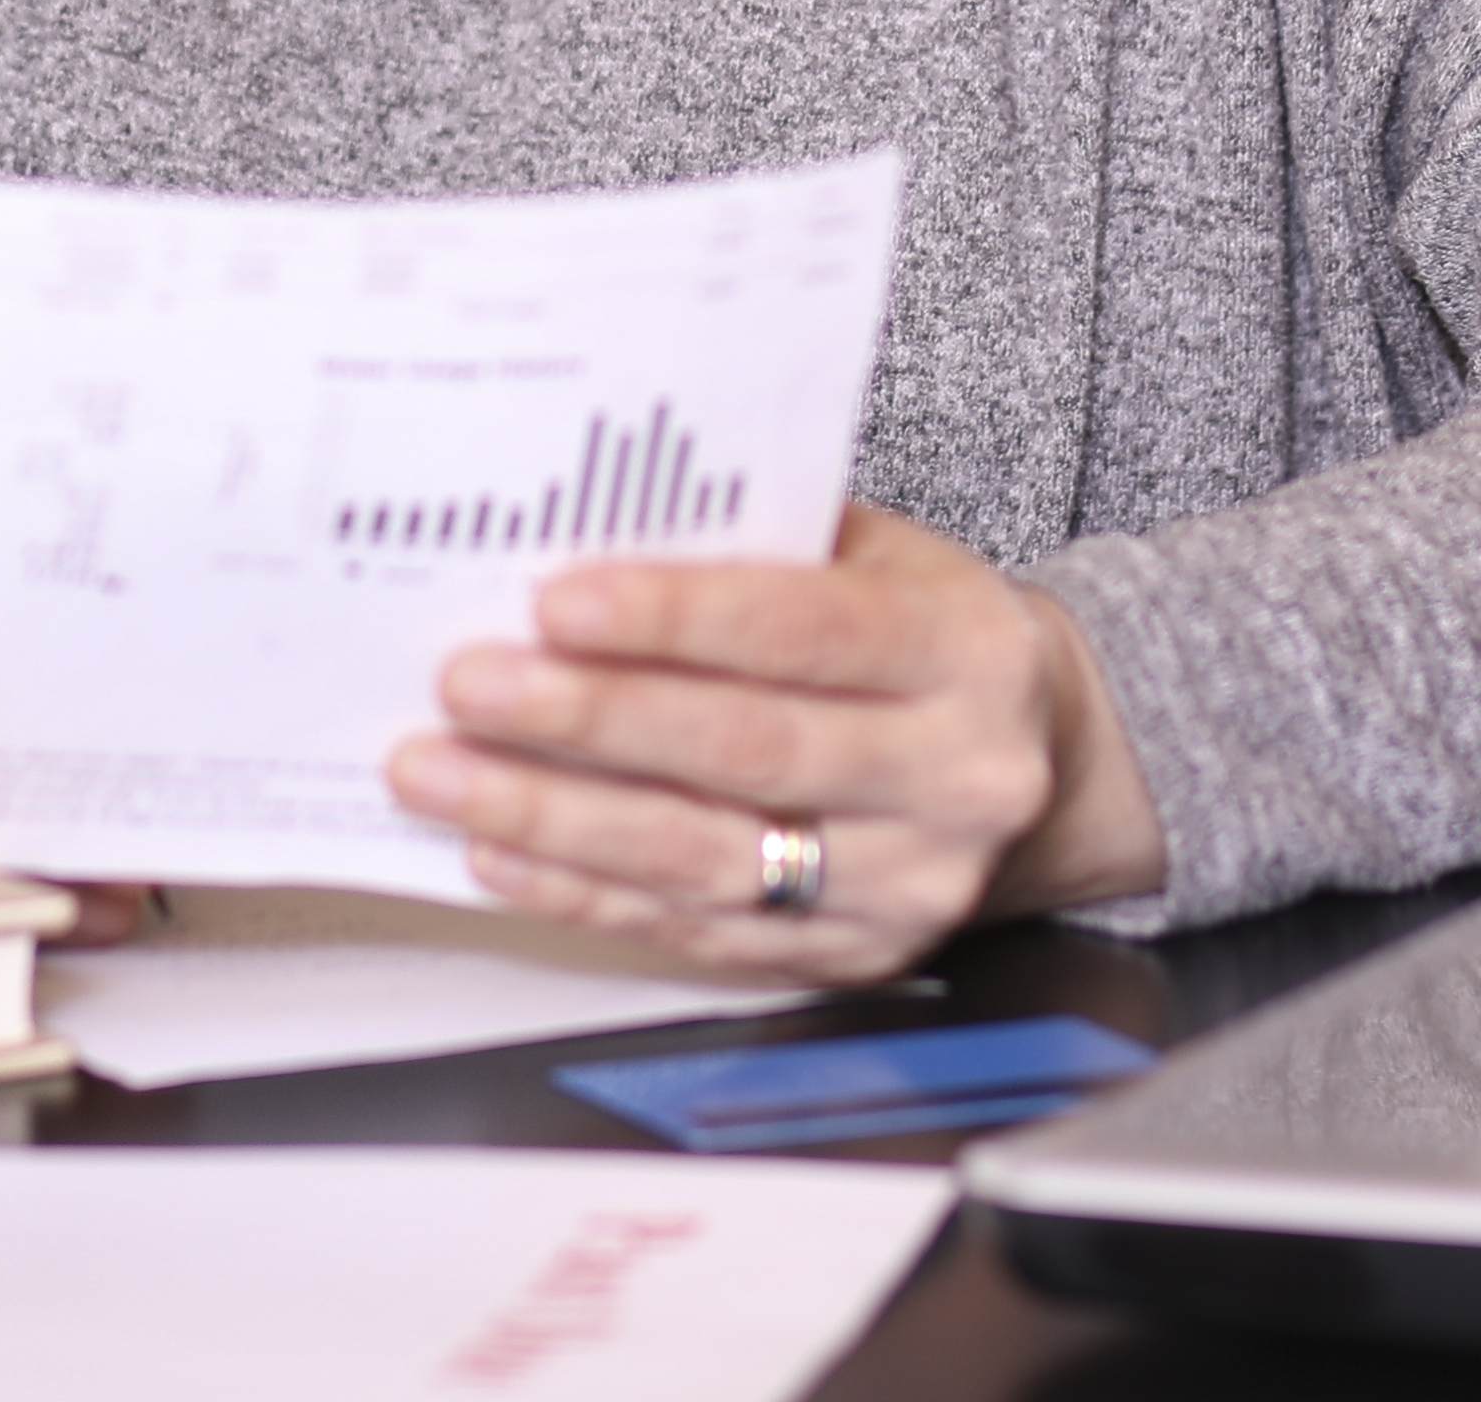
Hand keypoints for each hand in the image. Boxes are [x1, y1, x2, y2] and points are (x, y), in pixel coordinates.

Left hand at [387, 500, 1167, 982]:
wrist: (1037, 761)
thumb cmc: (922, 635)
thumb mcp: (878, 555)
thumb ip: (760, 539)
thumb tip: (591, 521)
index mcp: (967, 651)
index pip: (807, 630)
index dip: (676, 617)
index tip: (555, 600)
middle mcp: (955, 778)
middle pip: (746, 751)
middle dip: (588, 718)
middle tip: (468, 683)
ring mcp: (908, 885)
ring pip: (706, 857)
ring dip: (554, 817)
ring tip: (443, 772)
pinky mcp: (853, 959)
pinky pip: (695, 932)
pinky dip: (583, 893)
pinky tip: (502, 852)